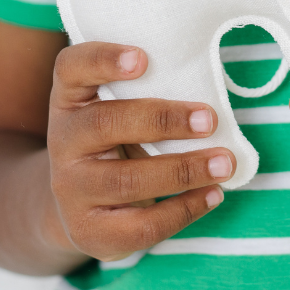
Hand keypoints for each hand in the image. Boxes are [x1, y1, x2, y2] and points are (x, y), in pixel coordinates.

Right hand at [46, 42, 234, 259]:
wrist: (77, 208)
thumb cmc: (114, 144)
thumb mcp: (115, 112)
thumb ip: (145, 95)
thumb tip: (210, 95)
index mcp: (70, 100)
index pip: (73, 68)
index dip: (103, 60)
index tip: (142, 58)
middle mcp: (64, 141)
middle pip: (105, 123)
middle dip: (162, 120)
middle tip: (209, 119)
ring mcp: (71, 189)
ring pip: (127, 179)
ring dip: (183, 170)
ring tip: (225, 163)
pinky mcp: (90, 230)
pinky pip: (141, 224)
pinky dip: (184, 209)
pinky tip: (213, 194)